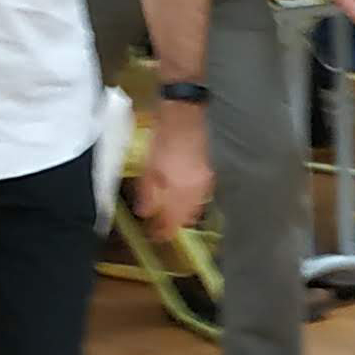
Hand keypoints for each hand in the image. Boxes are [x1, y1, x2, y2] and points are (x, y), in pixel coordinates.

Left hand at [134, 105, 212, 242]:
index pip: (173, 222)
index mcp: (180, 192)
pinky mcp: (209, 175)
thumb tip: (145, 214)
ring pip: (196, 209)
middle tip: (160, 226)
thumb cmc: (162, 142)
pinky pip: (201, 197)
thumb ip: (147, 194)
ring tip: (170, 213)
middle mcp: (196, 193)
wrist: (184, 118)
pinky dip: (191, 202)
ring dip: (184, 214)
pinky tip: (182, 197)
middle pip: (187, 219)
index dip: (163, 232)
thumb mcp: (148, 169)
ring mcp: (205, 184)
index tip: (153, 236)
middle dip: (174, 225)